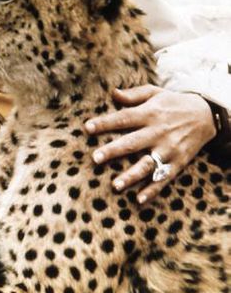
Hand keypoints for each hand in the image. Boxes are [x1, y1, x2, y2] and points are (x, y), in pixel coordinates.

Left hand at [84, 85, 215, 203]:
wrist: (206, 115)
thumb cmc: (172, 103)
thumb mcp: (154, 93)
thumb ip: (133, 95)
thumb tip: (113, 93)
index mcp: (149, 114)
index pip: (123, 118)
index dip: (105, 123)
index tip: (87, 128)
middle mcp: (158, 132)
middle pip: (132, 143)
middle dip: (113, 151)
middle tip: (95, 158)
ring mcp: (168, 149)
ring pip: (147, 164)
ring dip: (131, 176)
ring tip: (115, 185)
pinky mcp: (178, 162)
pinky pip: (164, 178)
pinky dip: (153, 190)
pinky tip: (140, 199)